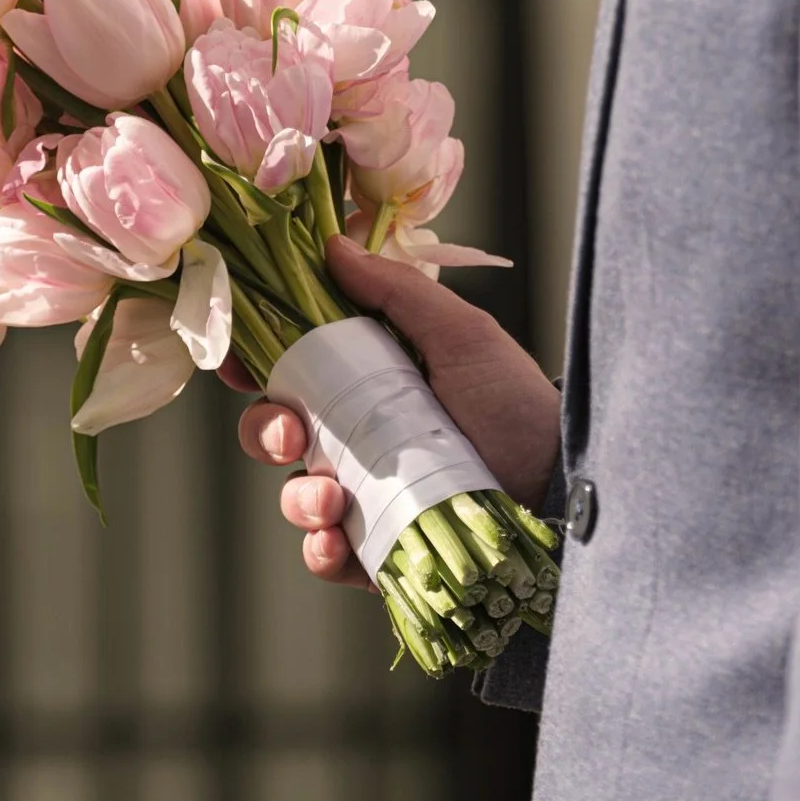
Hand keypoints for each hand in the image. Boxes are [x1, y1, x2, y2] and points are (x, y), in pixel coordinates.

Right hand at [222, 235, 561, 588]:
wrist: (561, 485)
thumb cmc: (514, 402)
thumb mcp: (461, 335)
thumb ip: (397, 290)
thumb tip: (332, 244)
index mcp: (365, 380)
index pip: (290, 367)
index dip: (253, 362)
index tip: (238, 362)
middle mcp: (356, 437)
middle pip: (276, 430)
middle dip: (266, 432)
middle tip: (291, 435)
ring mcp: (364, 496)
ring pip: (296, 495)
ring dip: (297, 498)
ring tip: (331, 501)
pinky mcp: (378, 550)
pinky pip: (326, 555)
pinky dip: (320, 552)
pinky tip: (336, 544)